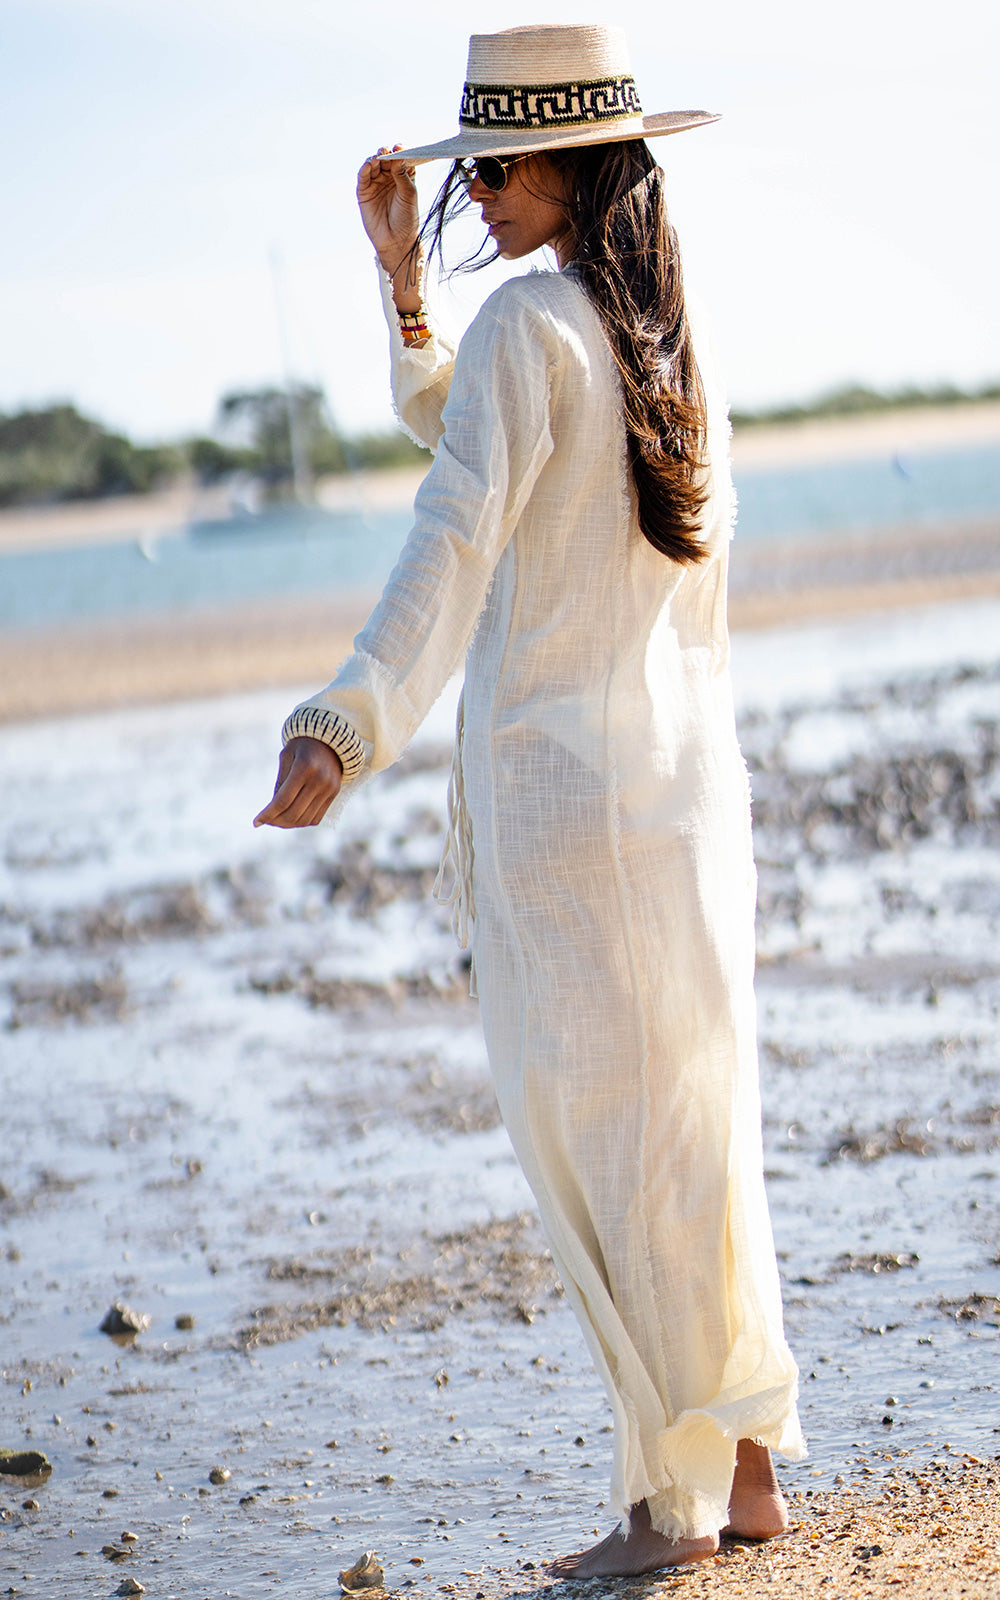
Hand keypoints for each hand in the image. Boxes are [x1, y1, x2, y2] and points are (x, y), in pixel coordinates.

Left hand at [253, 737, 342, 828]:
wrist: (330, 740)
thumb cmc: (301, 747)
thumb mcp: (286, 757)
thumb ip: (280, 783)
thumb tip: (272, 810)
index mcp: (304, 767)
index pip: (282, 800)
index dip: (268, 814)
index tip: (255, 822)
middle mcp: (319, 780)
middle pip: (293, 813)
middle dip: (276, 821)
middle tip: (266, 821)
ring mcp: (329, 788)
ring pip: (305, 819)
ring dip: (288, 824)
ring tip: (277, 821)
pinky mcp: (334, 794)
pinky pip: (316, 818)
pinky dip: (302, 822)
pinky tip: (291, 818)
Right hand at [357, 145, 419, 277]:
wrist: (396, 241)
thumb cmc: (406, 218)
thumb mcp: (408, 194)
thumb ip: (403, 175)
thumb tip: (398, 155)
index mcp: (403, 176)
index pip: (401, 159)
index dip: (400, 152)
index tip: (400, 147)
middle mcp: (389, 177)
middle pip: (386, 159)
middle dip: (386, 153)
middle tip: (387, 151)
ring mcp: (376, 183)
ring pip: (373, 165)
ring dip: (375, 158)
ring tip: (378, 157)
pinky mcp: (364, 191)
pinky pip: (363, 176)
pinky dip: (365, 169)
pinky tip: (368, 164)